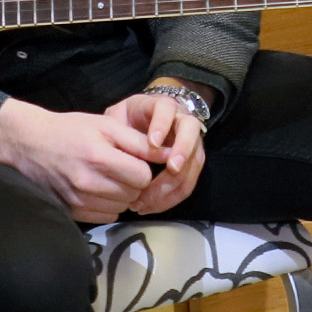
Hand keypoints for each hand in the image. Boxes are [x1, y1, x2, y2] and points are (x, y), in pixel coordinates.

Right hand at [0, 99, 157, 222]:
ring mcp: (78, 200)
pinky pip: (106, 217)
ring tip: (107, 177)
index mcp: (99, 157)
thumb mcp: (106, 125)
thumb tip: (170, 154)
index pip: (143, 176)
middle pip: (134, 193)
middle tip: (120, 167)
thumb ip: (139, 142)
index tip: (133, 159)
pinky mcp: (71, 212)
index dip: (143, 167)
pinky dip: (108, 205)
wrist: (29, 143)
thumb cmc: (71, 130)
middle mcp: (89, 182)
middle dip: (133, 181)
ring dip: (121, 194)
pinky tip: (98, 189)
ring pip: (122, 207)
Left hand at [112, 91, 205, 213]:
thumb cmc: (126, 121)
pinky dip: (171, 197)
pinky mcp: (191, 164)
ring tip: (148, 199)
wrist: (141, 125)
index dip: (162, 124)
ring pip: (194, 160)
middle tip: (171, 169)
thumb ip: (117, 128)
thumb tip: (118, 154)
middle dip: (183, 151)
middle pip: (191, 130)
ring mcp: (191, 142)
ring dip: (175, 182)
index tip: (152, 143)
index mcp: (161, 105)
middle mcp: (181, 120)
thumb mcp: (118, 117)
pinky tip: (150, 206)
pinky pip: (188, 182)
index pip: (167, 107)